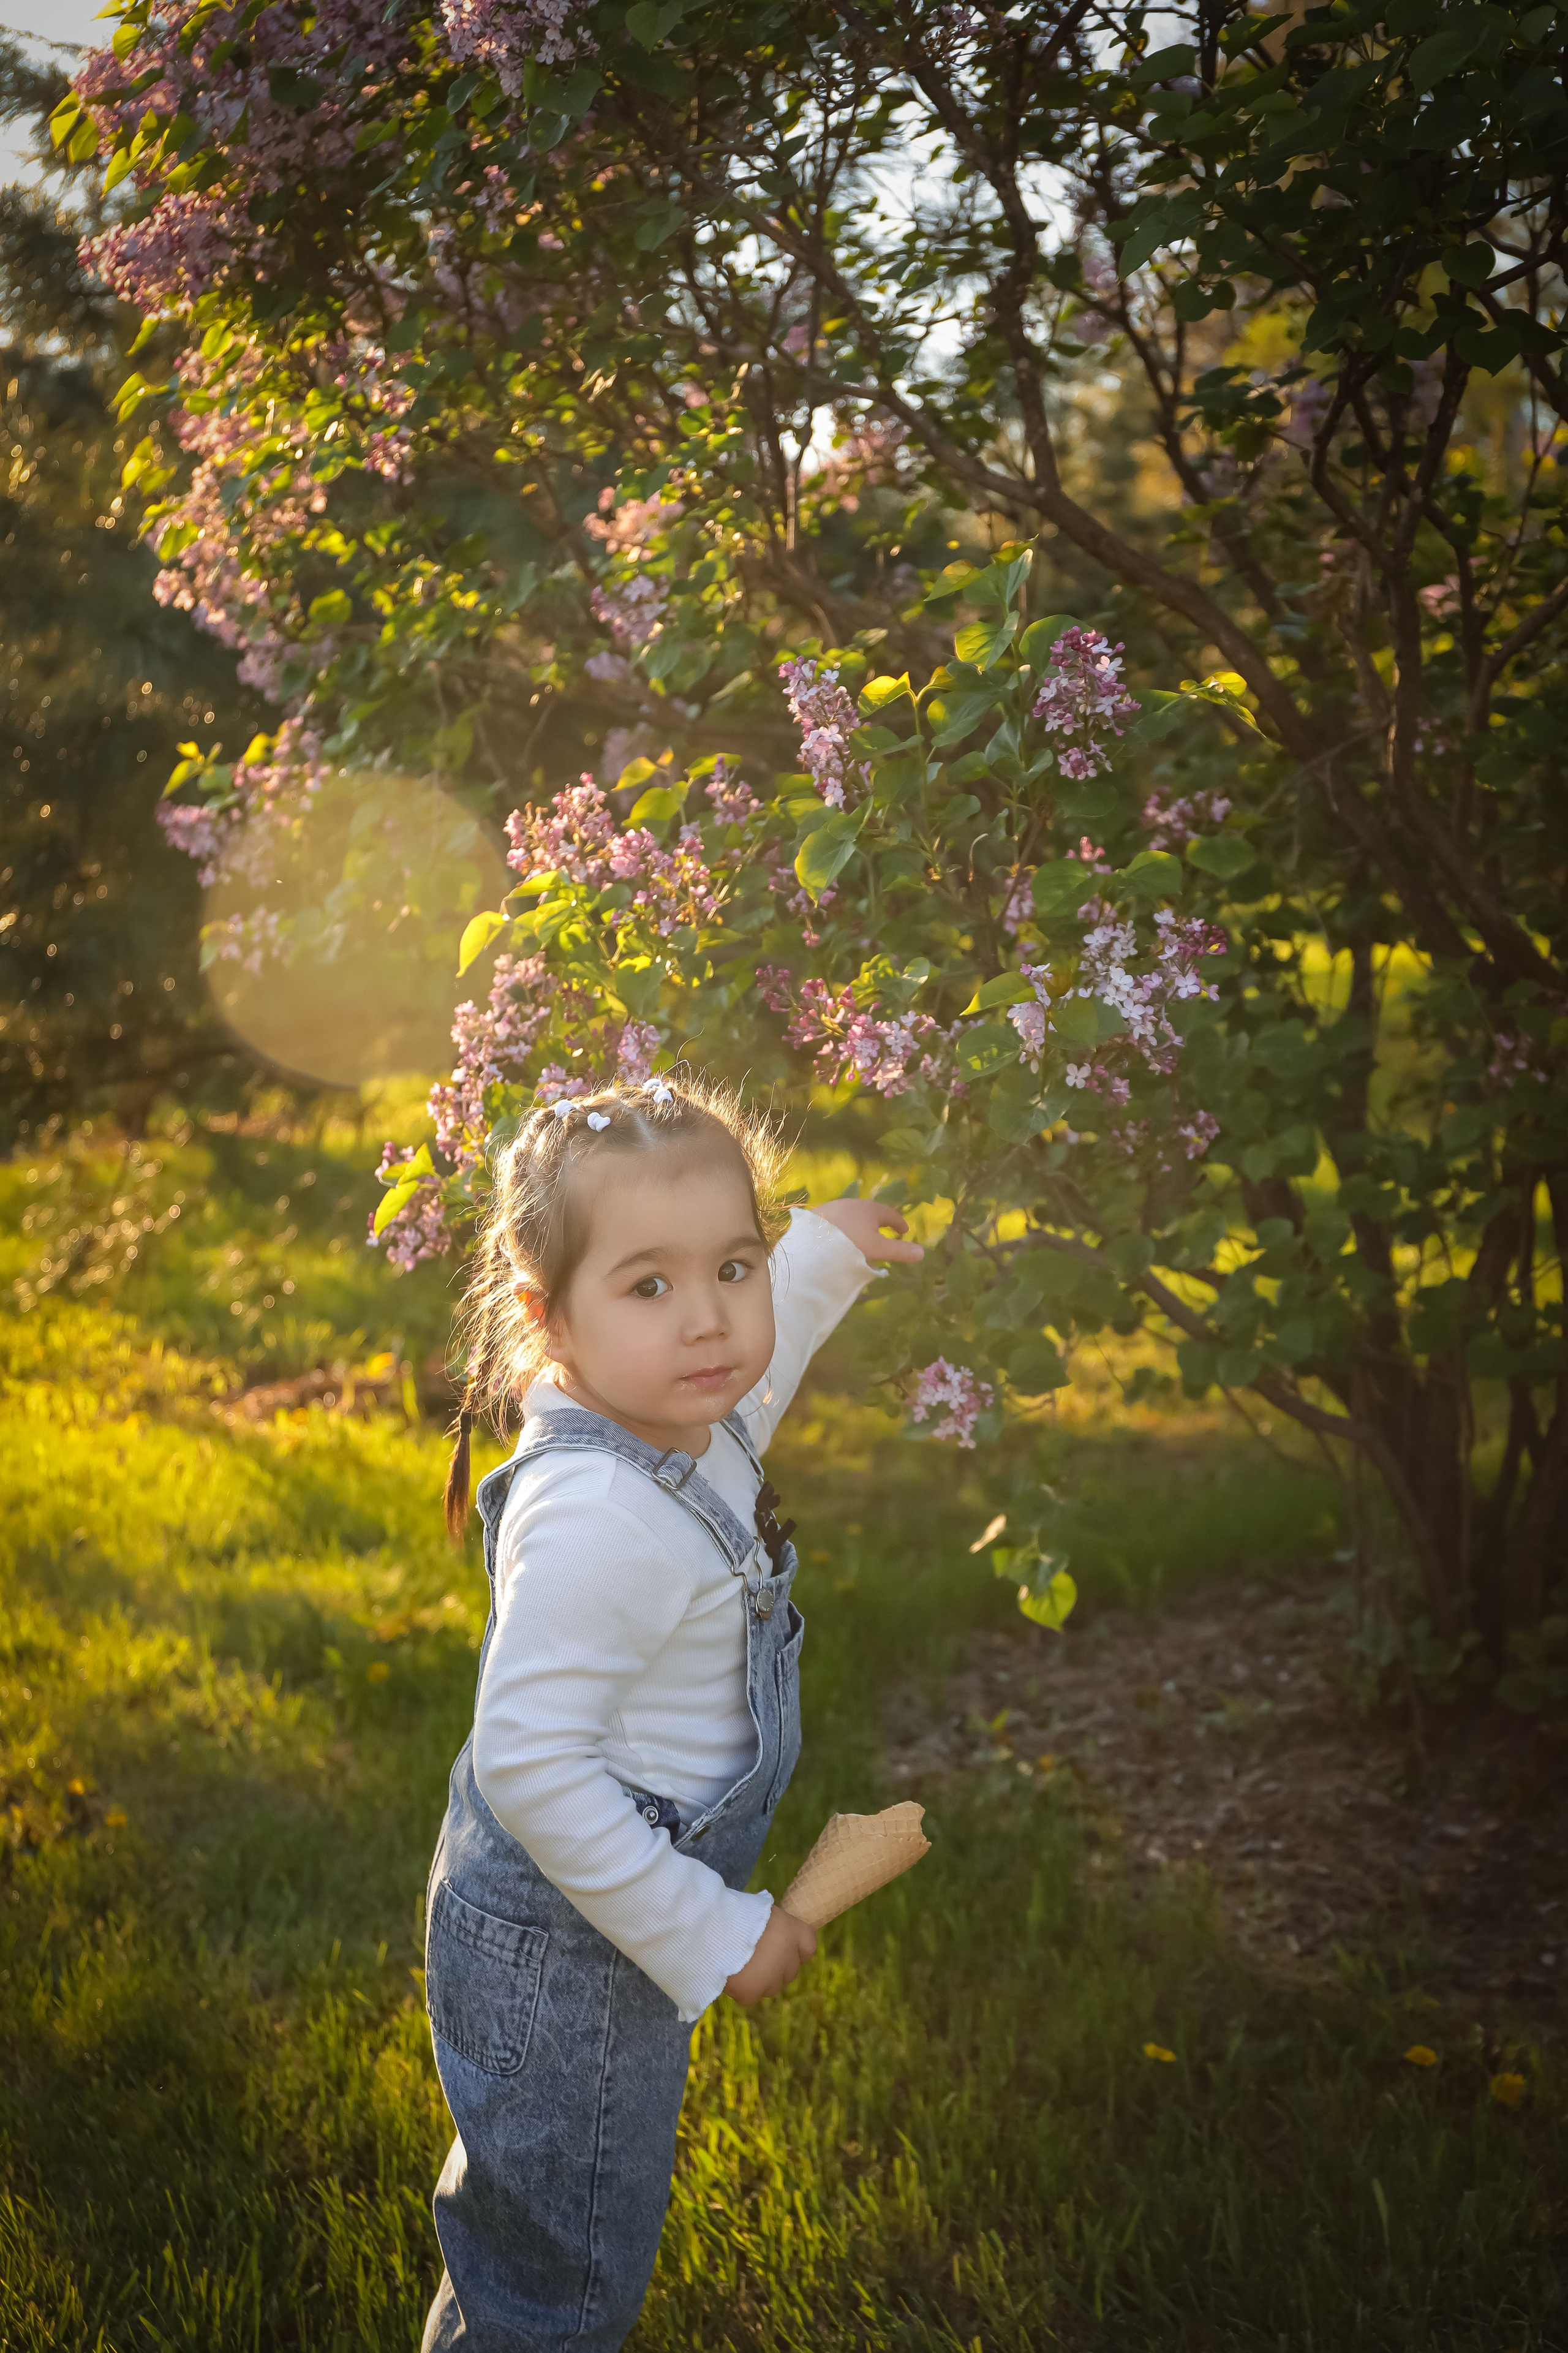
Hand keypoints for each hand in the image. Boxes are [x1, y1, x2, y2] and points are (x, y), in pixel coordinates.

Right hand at [723, 1904, 817, 2005]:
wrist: (716, 1930)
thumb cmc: (737, 1913)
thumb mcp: (761, 1909)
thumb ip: (772, 1926)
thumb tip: (770, 1933)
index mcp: (794, 1932)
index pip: (809, 1946)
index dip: (796, 1947)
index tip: (782, 1944)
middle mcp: (789, 1959)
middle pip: (790, 1971)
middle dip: (776, 1966)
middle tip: (755, 1955)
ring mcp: (772, 1980)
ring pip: (772, 1986)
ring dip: (761, 1980)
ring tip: (740, 1965)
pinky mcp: (753, 1993)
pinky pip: (750, 1996)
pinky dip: (741, 1989)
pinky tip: (730, 1975)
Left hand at [810, 1195, 924, 1266]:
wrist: (811, 1240)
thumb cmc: (850, 1243)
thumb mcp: (878, 1249)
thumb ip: (899, 1251)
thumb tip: (922, 1253)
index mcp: (870, 1209)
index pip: (889, 1213)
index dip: (898, 1222)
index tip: (904, 1230)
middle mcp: (852, 1204)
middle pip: (870, 1213)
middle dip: (878, 1223)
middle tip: (884, 1233)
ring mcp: (834, 1208)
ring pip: (852, 1216)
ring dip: (860, 1226)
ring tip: (862, 1238)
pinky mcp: (818, 1216)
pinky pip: (837, 1221)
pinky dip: (844, 1228)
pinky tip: (840, 1239)